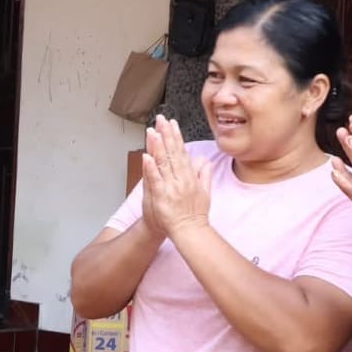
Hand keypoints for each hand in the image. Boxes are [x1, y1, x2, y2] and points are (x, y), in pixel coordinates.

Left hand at [141, 115, 210, 237]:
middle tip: (161, 119)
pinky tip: (146, 157)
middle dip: (166, 135)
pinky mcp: (162, 197)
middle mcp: (181, 179)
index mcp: (189, 177)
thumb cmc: (195, 214)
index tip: (172, 123)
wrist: (190, 232)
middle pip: (173, 153)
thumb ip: (204, 175)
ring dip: (158, 147)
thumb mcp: (205, 192)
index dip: (176, 137)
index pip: (182, 152)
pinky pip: (156, 180)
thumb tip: (206, 161)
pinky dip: (151, 169)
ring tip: (153, 131)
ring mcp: (171, 187)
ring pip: (164, 163)